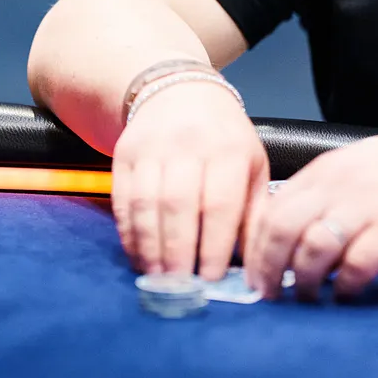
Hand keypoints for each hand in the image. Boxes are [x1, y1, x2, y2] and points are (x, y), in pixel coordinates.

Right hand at [111, 80, 267, 280]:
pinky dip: (129, 233)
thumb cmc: (223, 136)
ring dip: (150, 248)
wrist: (179, 91)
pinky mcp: (125, 153)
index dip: (213, 246)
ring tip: (158, 278)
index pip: (219, 205)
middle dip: (178, 253)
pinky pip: (123, 200)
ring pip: (147, 205)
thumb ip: (253, 212)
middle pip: (179, 207)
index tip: (211, 278)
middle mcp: (189, 145)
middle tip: (180, 286)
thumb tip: (255, 261)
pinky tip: (138, 255)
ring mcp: (153, 148)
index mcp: (228, 149)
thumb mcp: (251, 164)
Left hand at [243, 111, 377, 300]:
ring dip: (303, 282)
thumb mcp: (357, 165)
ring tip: (306, 297)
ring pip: (312, 250)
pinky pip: (357, 264)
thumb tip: (296, 236)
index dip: (255, 248)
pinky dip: (345, 286)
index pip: (271, 210)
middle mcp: (339, 185)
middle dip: (268, 269)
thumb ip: (324, 193)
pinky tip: (346, 293)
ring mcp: (367, 205)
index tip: (254, 272)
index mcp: (326, 170)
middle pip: (281, 232)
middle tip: (269, 293)